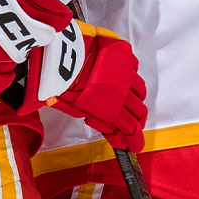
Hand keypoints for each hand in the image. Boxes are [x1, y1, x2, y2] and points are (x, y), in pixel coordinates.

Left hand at [27, 23, 146, 150]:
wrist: (58, 53)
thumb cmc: (59, 82)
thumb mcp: (73, 108)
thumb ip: (94, 117)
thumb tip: (101, 123)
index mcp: (109, 109)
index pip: (129, 129)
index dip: (134, 140)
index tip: (134, 146)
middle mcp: (122, 92)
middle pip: (139, 111)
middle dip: (137, 122)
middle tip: (133, 128)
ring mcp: (124, 71)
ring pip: (140, 90)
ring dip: (136, 99)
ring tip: (129, 102)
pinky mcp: (122, 52)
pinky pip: (134, 66)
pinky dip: (130, 74)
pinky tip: (124, 76)